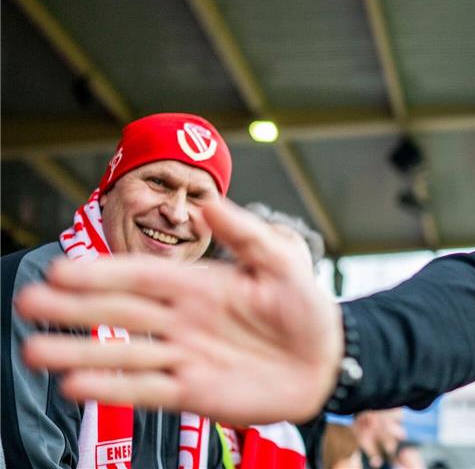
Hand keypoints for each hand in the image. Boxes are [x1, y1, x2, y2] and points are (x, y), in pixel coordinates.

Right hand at [15, 198, 342, 424]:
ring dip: (80, 353)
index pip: (141, 276)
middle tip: (28, 302)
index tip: (61, 270)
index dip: (102, 273)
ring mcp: (184, 356)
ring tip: (35, 350)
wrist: (326, 360)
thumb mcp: (282, 261)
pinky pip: (147, 390)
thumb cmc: (305, 307)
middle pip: (121, 313)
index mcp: (198, 284)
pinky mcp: (193, 391)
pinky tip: (78, 386)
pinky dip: (114, 388)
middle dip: (75, 308)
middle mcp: (182, 319)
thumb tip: (210, 201)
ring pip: (124, 353)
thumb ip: (246, 233)